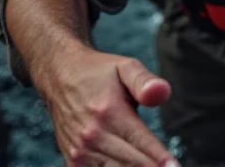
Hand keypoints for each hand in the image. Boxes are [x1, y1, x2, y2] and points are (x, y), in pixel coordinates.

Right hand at [40, 44, 178, 166]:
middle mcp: (92, 135)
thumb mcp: (125, 67)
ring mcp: (80, 152)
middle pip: (131, 163)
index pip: (140, 142)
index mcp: (109, 112)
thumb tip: (163, 92)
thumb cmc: (100, 72)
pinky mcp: (73, 162)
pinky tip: (131, 165)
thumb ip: (145, 81)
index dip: (159, 158)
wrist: (61, 77)